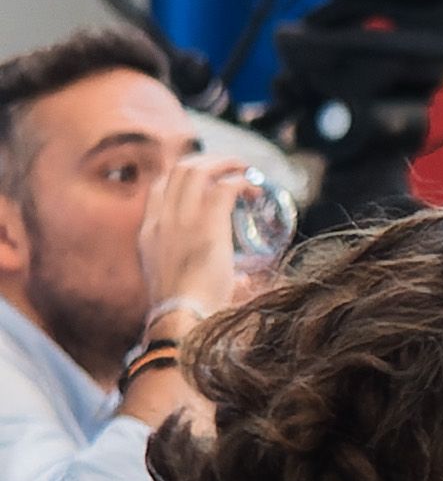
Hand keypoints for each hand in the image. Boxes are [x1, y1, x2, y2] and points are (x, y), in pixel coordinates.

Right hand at [133, 154, 252, 325]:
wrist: (181, 318)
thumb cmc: (188, 312)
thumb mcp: (182, 286)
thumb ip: (205, 276)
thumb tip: (239, 281)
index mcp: (149, 233)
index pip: (160, 188)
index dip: (184, 176)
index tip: (207, 178)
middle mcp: (162, 220)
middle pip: (179, 170)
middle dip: (208, 161)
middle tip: (232, 167)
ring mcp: (182, 220)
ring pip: (198, 170)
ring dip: (225, 164)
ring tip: (246, 169)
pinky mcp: (207, 226)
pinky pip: (224, 188)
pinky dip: (241, 182)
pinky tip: (255, 187)